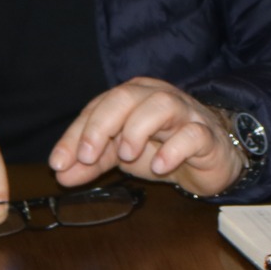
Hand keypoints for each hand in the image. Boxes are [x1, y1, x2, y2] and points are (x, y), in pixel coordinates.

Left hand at [49, 78, 243, 195]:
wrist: (211, 159)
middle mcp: (157, 97)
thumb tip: (61, 173)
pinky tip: (161, 166)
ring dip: (137, 129)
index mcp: (133, 97)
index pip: (99, 106)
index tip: (59, 162)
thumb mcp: (122, 155)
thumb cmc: (164, 147)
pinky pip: (192, 134)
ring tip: (127, 156)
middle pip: (127, 96)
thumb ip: (93, 161)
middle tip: (88, 155)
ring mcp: (184, 114)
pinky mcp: (206, 135)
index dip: (76, 134)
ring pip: (161, 105)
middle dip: (102, 125)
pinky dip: (174, 148)